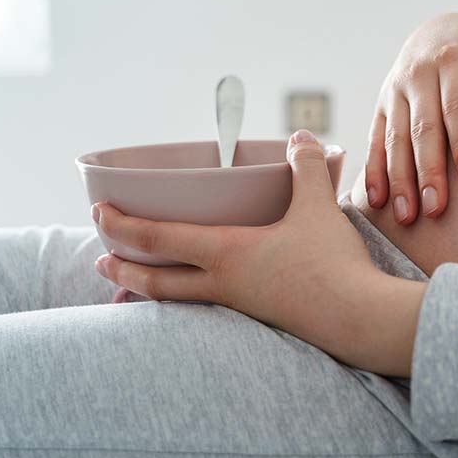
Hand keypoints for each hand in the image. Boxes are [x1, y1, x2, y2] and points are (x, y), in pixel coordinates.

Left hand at [92, 129, 427, 376]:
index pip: (157, 238)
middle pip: (156, 282)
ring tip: (135, 283)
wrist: (359, 320)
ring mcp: (242, 308)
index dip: (121, 225)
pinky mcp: (263, 321)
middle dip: (123, 269)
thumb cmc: (332, 265)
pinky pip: (211, 311)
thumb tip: (299, 137)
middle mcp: (224, 284)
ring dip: (150, 290)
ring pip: (179, 302)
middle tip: (101, 260)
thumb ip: (306, 168)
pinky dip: (190, 302)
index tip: (99, 212)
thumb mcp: (319, 207)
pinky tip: (203, 295)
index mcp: (227, 253)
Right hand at [366, 12, 457, 223]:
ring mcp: (395, 92)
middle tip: (436, 208)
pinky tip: (379, 202)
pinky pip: (375, 141)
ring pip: (394, 140)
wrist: (434, 31)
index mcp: (451, 59)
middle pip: (422, 128)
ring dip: (399, 179)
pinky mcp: (381, 107)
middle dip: (428, 170)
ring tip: (408, 216)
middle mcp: (418, 75)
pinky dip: (374, 172)